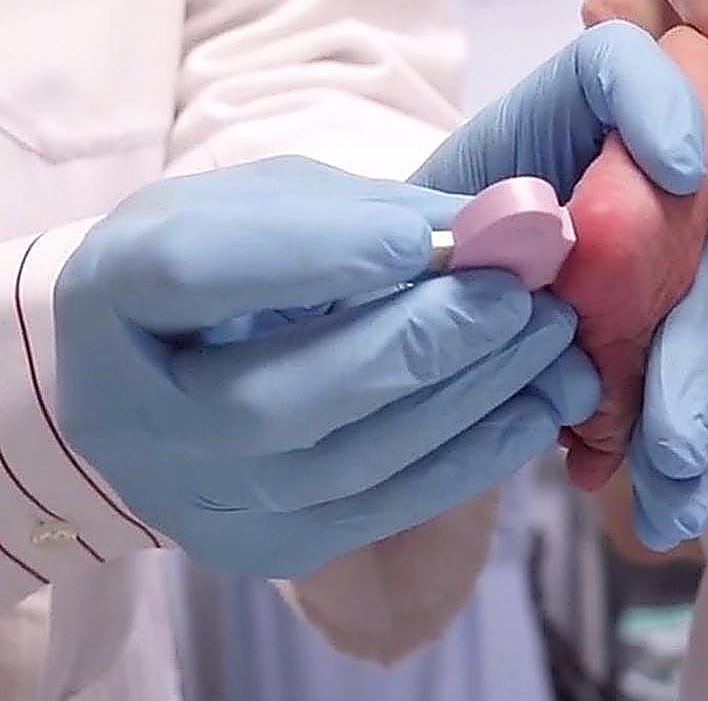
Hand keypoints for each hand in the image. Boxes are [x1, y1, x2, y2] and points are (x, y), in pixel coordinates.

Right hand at [57, 22, 707, 574]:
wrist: (159, 379)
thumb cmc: (216, 266)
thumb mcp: (263, 206)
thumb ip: (359, 212)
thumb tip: (486, 226)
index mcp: (112, 295)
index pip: (195, 273)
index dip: (318, 254)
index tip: (432, 235)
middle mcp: (141, 418)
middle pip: (287, 397)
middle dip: (425, 341)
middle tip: (521, 295)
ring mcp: (206, 499)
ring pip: (353, 462)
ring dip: (471, 399)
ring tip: (548, 340)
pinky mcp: (275, 547)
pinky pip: (388, 508)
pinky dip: (475, 457)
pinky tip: (536, 407)